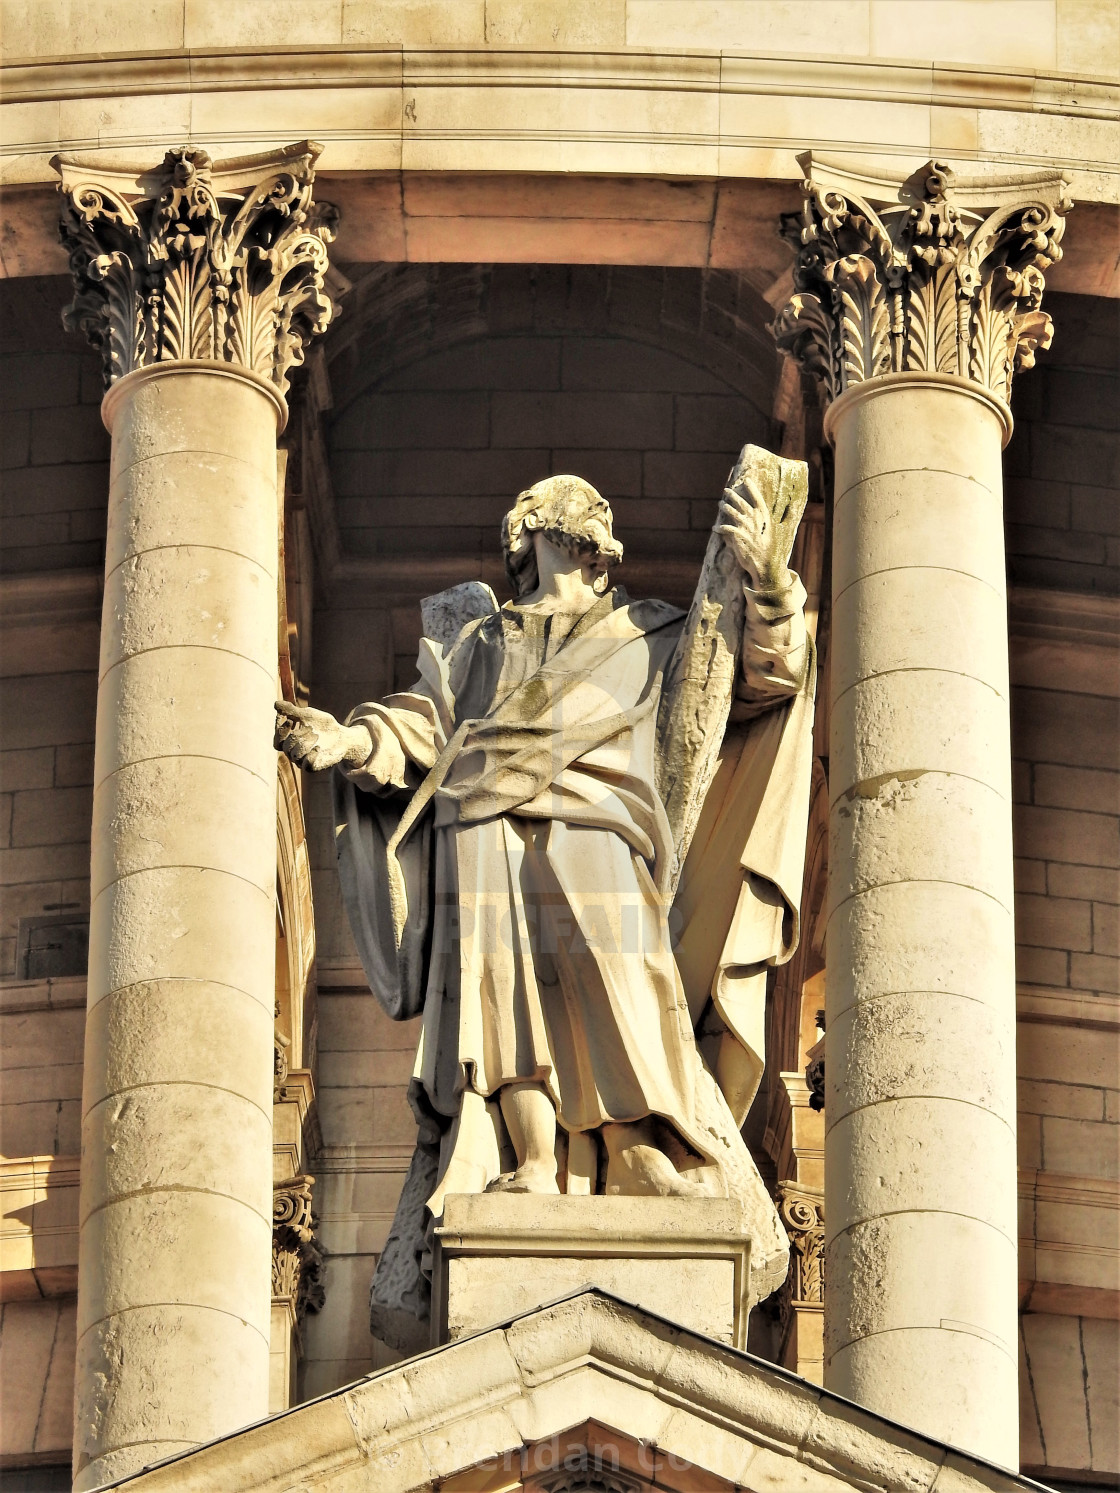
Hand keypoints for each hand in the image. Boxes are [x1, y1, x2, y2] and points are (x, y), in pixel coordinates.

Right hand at [274, 701, 371, 771]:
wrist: (341, 736)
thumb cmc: (322, 725)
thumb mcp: (307, 715)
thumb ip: (292, 711)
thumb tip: (275, 704)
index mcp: (289, 742)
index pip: (277, 742)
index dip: (280, 731)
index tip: (289, 719)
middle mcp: (293, 754)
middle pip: (286, 747)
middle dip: (297, 735)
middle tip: (310, 728)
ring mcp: (303, 761)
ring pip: (295, 756)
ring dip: (304, 744)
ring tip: (316, 735)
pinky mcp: (314, 767)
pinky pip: (306, 765)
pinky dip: (310, 756)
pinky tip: (318, 747)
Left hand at [715, 461, 800, 592]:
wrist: (765, 565)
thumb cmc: (770, 550)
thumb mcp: (773, 533)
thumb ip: (770, 522)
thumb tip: (778, 513)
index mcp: (764, 516)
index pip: (757, 498)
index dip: (752, 488)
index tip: (747, 480)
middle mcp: (755, 518)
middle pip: (741, 502)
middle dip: (732, 495)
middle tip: (726, 491)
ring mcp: (746, 526)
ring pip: (731, 511)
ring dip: (724, 507)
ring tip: (720, 504)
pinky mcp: (737, 535)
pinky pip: (725, 528)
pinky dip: (719, 528)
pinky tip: (715, 529)